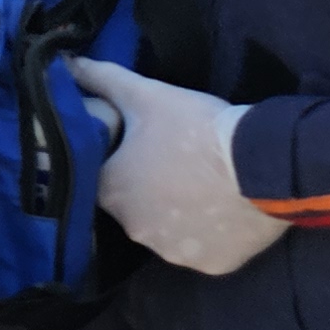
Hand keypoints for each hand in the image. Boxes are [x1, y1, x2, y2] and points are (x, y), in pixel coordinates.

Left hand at [74, 57, 282, 273]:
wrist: (263, 163)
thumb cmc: (197, 129)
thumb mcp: (147, 95)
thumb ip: (102, 80)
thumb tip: (66, 65)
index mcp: (111, 192)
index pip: (102, 180)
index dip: (121, 164)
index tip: (143, 151)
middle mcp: (135, 229)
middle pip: (135, 208)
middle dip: (150, 190)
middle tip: (179, 165)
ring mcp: (174, 251)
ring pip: (169, 231)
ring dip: (179, 215)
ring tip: (205, 187)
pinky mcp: (211, 265)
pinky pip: (204, 249)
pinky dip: (211, 235)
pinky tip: (224, 211)